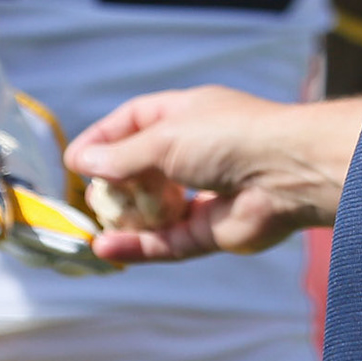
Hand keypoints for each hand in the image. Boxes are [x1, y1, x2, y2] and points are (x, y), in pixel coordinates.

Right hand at [0, 0, 114, 275]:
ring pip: (36, 238)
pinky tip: (114, 257)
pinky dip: (78, 251)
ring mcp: (4, 209)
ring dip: (68, 251)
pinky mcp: (26, 214)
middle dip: (44, 234)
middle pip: (10, 221)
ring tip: (108, 259)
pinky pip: (53, 238)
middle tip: (78, 244)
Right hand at [65, 86, 361, 263]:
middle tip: (87, 196)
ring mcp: (202, 192)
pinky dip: (137, 245)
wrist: (286, 173)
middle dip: (113, 183)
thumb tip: (83, 162)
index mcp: (186, 114)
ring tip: (93, 224)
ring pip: (153, 209)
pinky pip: (166, 241)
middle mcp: (194, 151)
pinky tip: (106, 247)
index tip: (75, 160)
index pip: (135, 121)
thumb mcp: (165, 137)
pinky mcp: (210, 230)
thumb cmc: (228, 137)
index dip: (105, 139)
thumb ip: (122, 155)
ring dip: (123, 218)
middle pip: (142, 168)